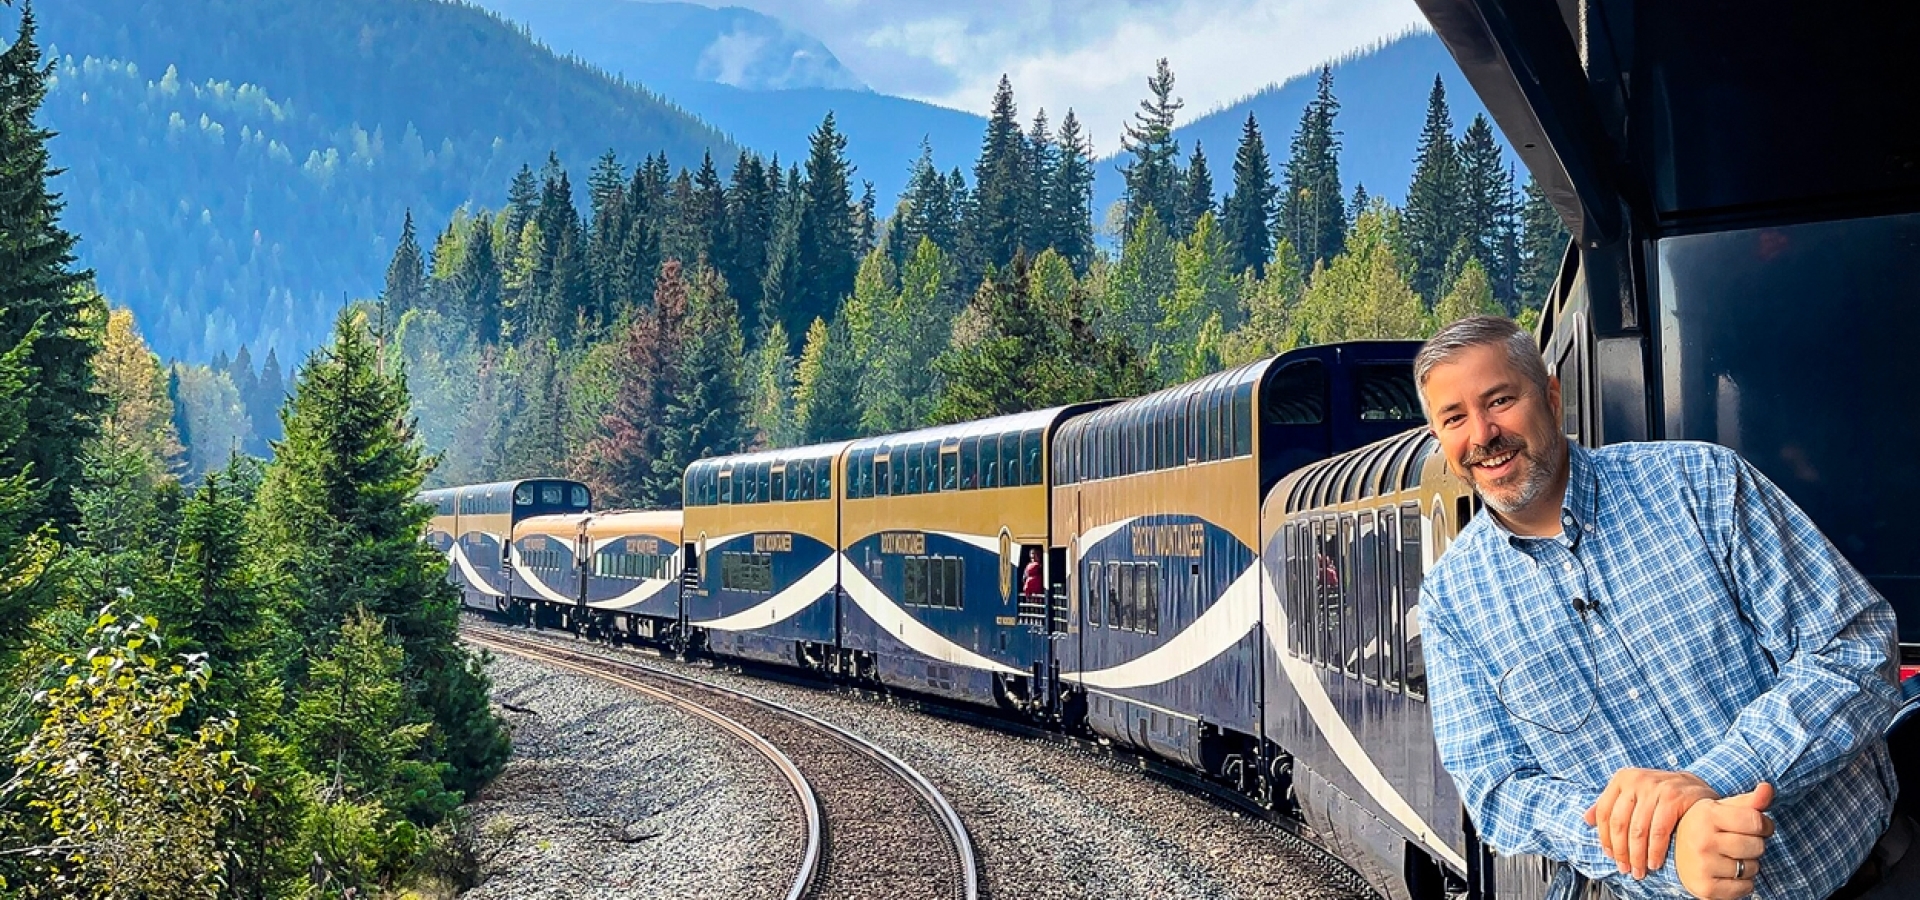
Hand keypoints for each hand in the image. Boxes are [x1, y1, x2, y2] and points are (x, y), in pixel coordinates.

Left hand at [1584, 768, 1719, 877]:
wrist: (1697, 788)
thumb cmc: (1662, 795)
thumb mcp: (1634, 793)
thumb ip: (1612, 804)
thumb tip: (1587, 819)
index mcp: (1623, 778)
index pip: (1605, 812)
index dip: (1605, 838)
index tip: (1610, 856)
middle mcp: (1637, 780)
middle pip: (1619, 823)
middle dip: (1621, 851)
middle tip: (1625, 869)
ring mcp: (1655, 788)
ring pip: (1638, 830)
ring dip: (1637, 856)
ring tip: (1639, 870)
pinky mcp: (1673, 798)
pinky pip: (1658, 832)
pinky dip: (1655, 851)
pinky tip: (1654, 862)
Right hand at [1674, 783, 1774, 899]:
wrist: (1675, 852)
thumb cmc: (1707, 827)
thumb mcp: (1725, 809)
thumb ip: (1750, 800)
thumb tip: (1767, 788)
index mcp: (1706, 815)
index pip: (1756, 820)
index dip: (1764, 825)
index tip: (1757, 826)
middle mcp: (1701, 840)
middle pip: (1757, 846)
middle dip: (1755, 845)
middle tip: (1740, 843)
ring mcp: (1702, 865)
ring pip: (1752, 868)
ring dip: (1749, 865)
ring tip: (1731, 858)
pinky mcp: (1705, 888)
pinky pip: (1745, 888)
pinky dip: (1743, 884)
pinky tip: (1728, 873)